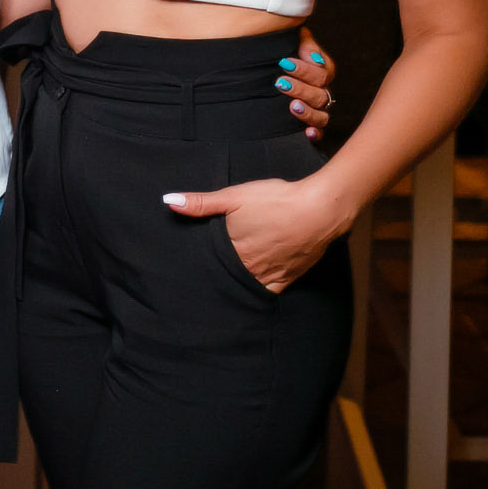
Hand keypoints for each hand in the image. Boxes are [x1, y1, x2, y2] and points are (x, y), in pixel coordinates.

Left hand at [162, 175, 351, 293]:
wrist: (319, 210)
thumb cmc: (275, 200)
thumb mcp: (234, 196)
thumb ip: (201, 203)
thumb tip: (168, 201)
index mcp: (232, 249)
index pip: (209, 262)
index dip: (199, 264)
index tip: (186, 269)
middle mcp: (249, 267)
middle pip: (227, 276)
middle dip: (215, 277)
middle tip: (200, 283)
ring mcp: (270, 274)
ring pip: (246, 286)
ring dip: (235, 285)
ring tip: (223, 288)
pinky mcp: (288, 277)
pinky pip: (269, 291)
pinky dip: (259, 292)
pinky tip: (252, 292)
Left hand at [276, 27, 337, 137]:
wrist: (265, 74)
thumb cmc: (282, 55)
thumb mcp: (293, 43)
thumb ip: (304, 43)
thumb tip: (314, 58)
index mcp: (321, 73)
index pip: (322, 73)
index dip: (304, 69)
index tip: (284, 63)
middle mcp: (322, 93)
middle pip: (320, 95)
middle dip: (301, 88)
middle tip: (280, 83)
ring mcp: (317, 111)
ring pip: (322, 116)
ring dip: (308, 112)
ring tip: (292, 106)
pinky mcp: (309, 126)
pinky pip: (318, 134)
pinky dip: (314, 134)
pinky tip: (307, 133)